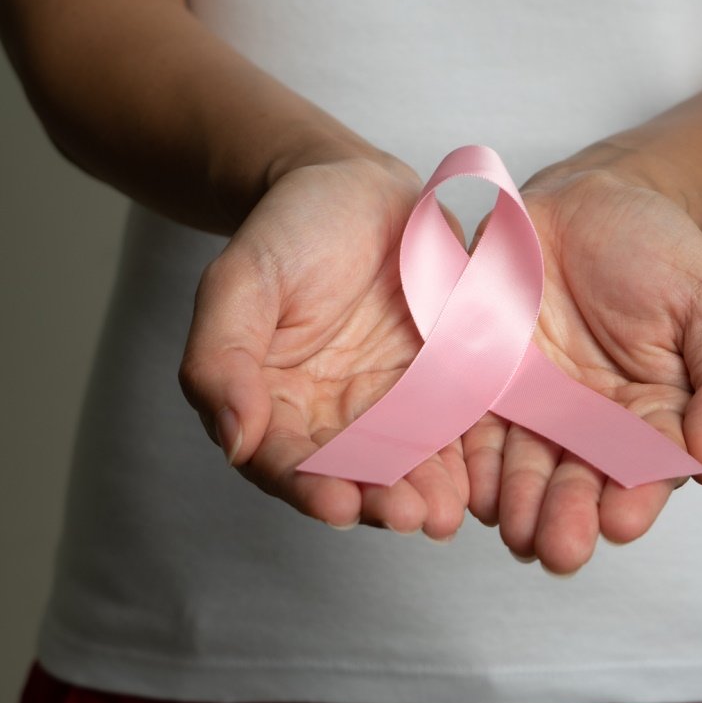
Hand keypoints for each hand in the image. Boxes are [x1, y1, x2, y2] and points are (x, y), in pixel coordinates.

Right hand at [179, 155, 470, 539]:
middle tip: (406, 516)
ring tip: (442, 513)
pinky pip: (451, 429)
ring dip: (422, 493)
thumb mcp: (240, 279)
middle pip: (348, 474)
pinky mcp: (439, 387)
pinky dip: (463, 458)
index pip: (280, 458)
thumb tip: (232, 439)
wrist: (354, 185)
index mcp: (267, 401)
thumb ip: (222, 357)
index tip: (335, 504)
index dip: (306, 485)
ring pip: (403, 463)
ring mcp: (387, 406)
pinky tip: (478, 479)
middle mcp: (326, 417)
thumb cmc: (287, 228)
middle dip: (376, 500)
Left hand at [460, 169, 701, 573]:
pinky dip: (461, 456)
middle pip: (576, 484)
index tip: (623, 520)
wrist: (594, 197)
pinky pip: (464, 424)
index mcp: (652, 422)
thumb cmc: (664, 253)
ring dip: (512, 501)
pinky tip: (460, 482)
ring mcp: (528, 408)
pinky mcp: (477, 380)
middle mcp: (586, 429)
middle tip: (557, 547)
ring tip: (510, 523)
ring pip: (517, 468)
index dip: (635, 499)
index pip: (646, 472)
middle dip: (567, 518)